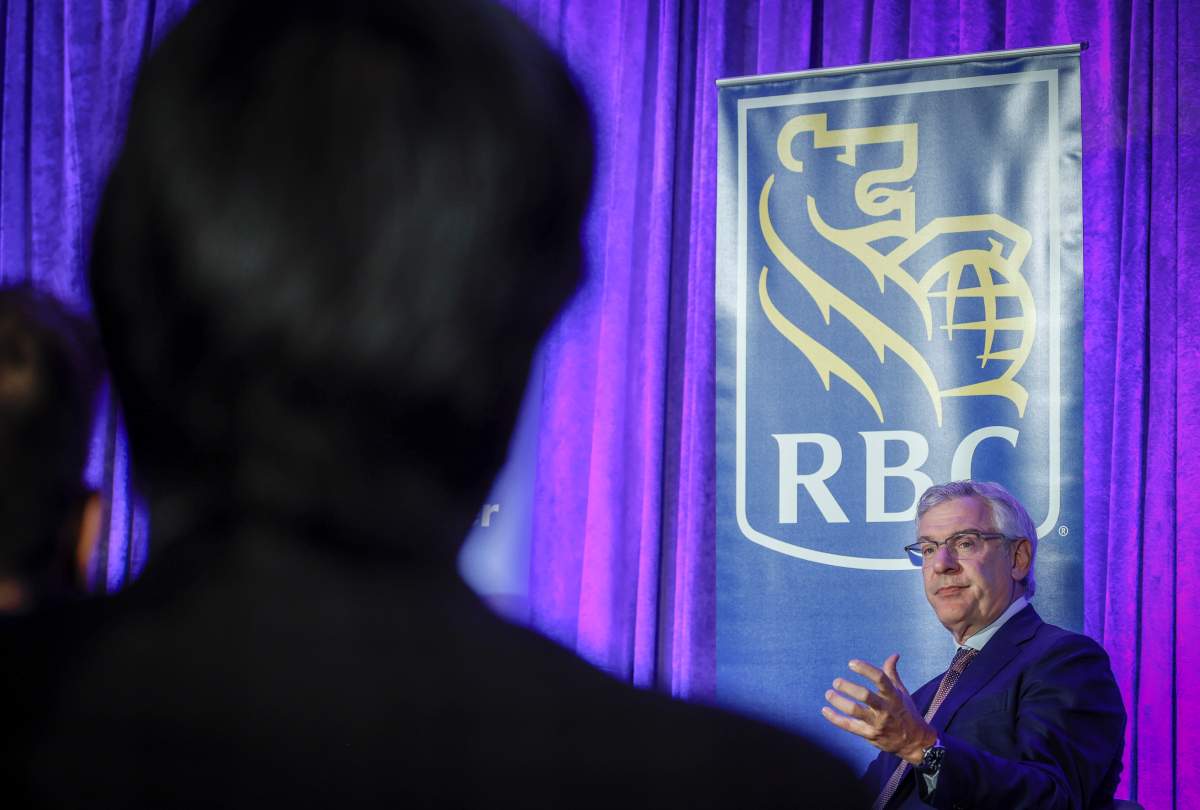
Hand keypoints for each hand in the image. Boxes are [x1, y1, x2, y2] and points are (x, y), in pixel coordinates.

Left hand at [820, 653, 935, 764]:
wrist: (914, 742)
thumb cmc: (905, 712)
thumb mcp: (901, 692)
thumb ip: (892, 673)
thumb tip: (894, 655)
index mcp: (893, 696)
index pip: (881, 679)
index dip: (866, 669)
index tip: (851, 663)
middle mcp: (886, 709)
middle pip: (866, 696)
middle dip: (849, 688)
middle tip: (836, 681)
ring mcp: (877, 723)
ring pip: (855, 711)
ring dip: (839, 702)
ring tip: (828, 694)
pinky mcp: (870, 735)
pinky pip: (849, 726)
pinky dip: (835, 719)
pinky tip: (825, 710)